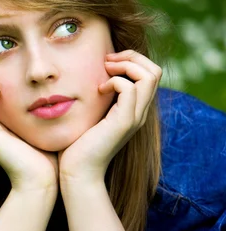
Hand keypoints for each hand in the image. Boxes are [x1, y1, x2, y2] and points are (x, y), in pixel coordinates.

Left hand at [57, 50, 161, 185]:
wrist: (77, 173)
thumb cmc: (76, 146)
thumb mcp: (89, 117)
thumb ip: (97, 101)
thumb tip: (88, 80)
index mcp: (133, 110)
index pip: (150, 74)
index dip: (131, 60)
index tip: (106, 62)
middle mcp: (139, 113)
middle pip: (155, 71)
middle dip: (131, 57)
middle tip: (107, 61)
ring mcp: (134, 118)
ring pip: (149, 76)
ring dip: (126, 66)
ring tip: (105, 71)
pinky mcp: (123, 123)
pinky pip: (130, 89)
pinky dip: (115, 81)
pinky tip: (98, 90)